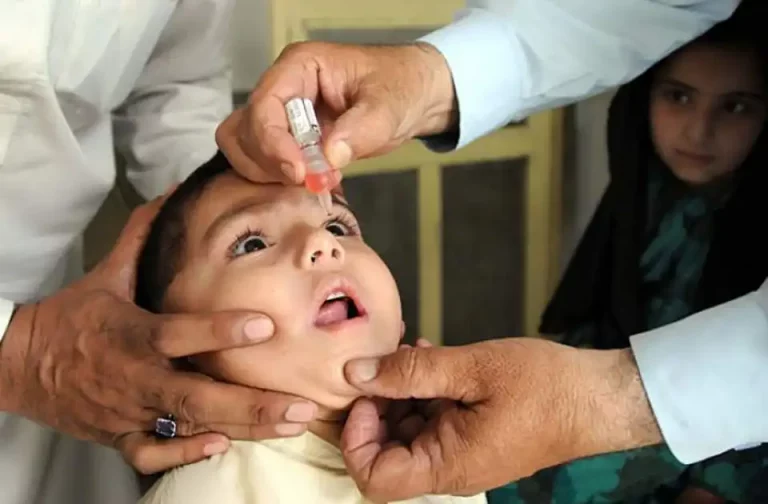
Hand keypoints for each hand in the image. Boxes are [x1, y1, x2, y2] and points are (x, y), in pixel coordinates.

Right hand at [0, 195, 316, 474]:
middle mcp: (134, 375)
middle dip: (252, 403)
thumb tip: (175, 193)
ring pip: (187, 426)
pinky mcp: (119, 435)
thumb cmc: (74, 316)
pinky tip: (223, 446)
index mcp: (132, 332)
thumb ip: (144, 236)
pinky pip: (151, 454)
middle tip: (302, 405)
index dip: (221, 331)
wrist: (20, 364)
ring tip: (290, 424)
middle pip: (195, 394)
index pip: (180, 332)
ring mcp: (127, 410)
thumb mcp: (108, 273)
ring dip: (241, 428)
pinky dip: (184, 455)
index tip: (266, 326)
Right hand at [215, 41, 456, 184]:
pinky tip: (319, 181)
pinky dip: (282, 180)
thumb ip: (361, 129)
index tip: (298, 171)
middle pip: (246, 131)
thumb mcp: (388, 105)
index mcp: (300, 67)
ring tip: (319, 178)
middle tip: (309, 177)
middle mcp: (283, 89)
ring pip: (246, 150)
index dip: (273, 143)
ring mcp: (283, 116)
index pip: (265, 105)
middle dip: (272, 161)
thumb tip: (329, 156)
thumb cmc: (400, 86)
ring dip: (273, 173)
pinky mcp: (290, 141)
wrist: (414, 97)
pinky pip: (265, 164)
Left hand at [340, 338, 660, 501]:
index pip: (373, 477)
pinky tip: (429, 356)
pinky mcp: (472, 436)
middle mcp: (450, 469)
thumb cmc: (545, 386)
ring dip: (401, 391)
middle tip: (386, 360)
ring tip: (411, 350)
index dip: (357, 437)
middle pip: (386, 451)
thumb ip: (410, 371)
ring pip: (407, 431)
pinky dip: (423, 390)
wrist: (601, 398)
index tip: (368, 393)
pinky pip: (433, 419)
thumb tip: (353, 373)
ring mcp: (462, 453)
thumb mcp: (473, 368)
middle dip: (378, 405)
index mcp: (447, 466)